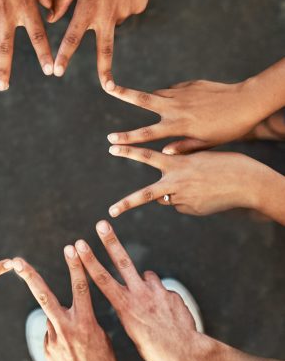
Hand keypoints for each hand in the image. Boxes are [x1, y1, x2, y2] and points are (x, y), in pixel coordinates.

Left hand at [13, 255, 117, 360]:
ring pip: (52, 316)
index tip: (71, 248)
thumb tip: (70, 313)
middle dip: (30, 276)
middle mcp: (66, 328)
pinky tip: (71, 354)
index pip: (80, 288)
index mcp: (85, 324)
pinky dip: (61, 336)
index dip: (76, 266)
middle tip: (17, 261)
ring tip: (77, 343)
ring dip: (62, 320)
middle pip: (44, 296)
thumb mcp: (102, 338)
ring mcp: (53, 339)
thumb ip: (84, 320)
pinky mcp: (47, 348)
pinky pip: (53, 333)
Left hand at [50, 0, 159, 87]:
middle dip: (106, 71)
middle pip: (106, 49)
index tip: (58, 71)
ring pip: (113, 22)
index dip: (65, 55)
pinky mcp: (138, 6)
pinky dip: (122, 4)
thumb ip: (61, 1)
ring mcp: (126, 11)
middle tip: (108, 88)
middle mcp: (108, 13)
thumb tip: (50, 20)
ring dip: (108, 13)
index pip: (73, 36)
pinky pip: (126, 11)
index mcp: (88, 7)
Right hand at [76, 221, 213, 360]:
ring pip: (145, 275)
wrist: (186, 354)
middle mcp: (139, 295)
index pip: (102, 279)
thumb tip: (131, 297)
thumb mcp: (133, 332)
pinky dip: (161, 297)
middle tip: (101, 224)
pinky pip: (162, 290)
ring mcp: (157, 292)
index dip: (89, 260)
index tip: (80, 245)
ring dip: (145, 284)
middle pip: (122, 261)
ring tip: (153, 307)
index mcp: (125, 306)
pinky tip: (168, 314)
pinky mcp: (171, 293)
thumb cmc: (155, 349)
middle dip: (110, 241)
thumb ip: (130, 309)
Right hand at [107, 79, 267, 152]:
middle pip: (142, 99)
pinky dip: (169, 97)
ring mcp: (182, 93)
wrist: (248, 101)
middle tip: (106, 85)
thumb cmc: (228, 128)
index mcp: (177, 125)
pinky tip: (179, 103)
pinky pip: (172, 91)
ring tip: (140, 101)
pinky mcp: (189, 85)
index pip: (145, 133)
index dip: (126, 138)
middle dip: (122, 94)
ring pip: (156, 94)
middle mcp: (175, 107)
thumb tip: (163, 151)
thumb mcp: (206, 143)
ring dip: (146, 98)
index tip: (110, 140)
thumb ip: (183, 146)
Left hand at [107, 146, 271, 216]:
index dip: (129, 151)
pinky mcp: (191, 210)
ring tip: (196, 185)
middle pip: (144, 195)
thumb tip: (164, 178)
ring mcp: (182, 199)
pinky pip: (181, 205)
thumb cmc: (226, 164)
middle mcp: (175, 182)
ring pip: (166, 198)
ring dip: (172, 193)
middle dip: (126, 204)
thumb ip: (179, 162)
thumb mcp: (200, 156)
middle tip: (110, 212)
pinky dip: (186, 200)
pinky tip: (204, 195)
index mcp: (177, 163)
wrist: (249, 183)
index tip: (112, 148)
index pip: (147, 155)